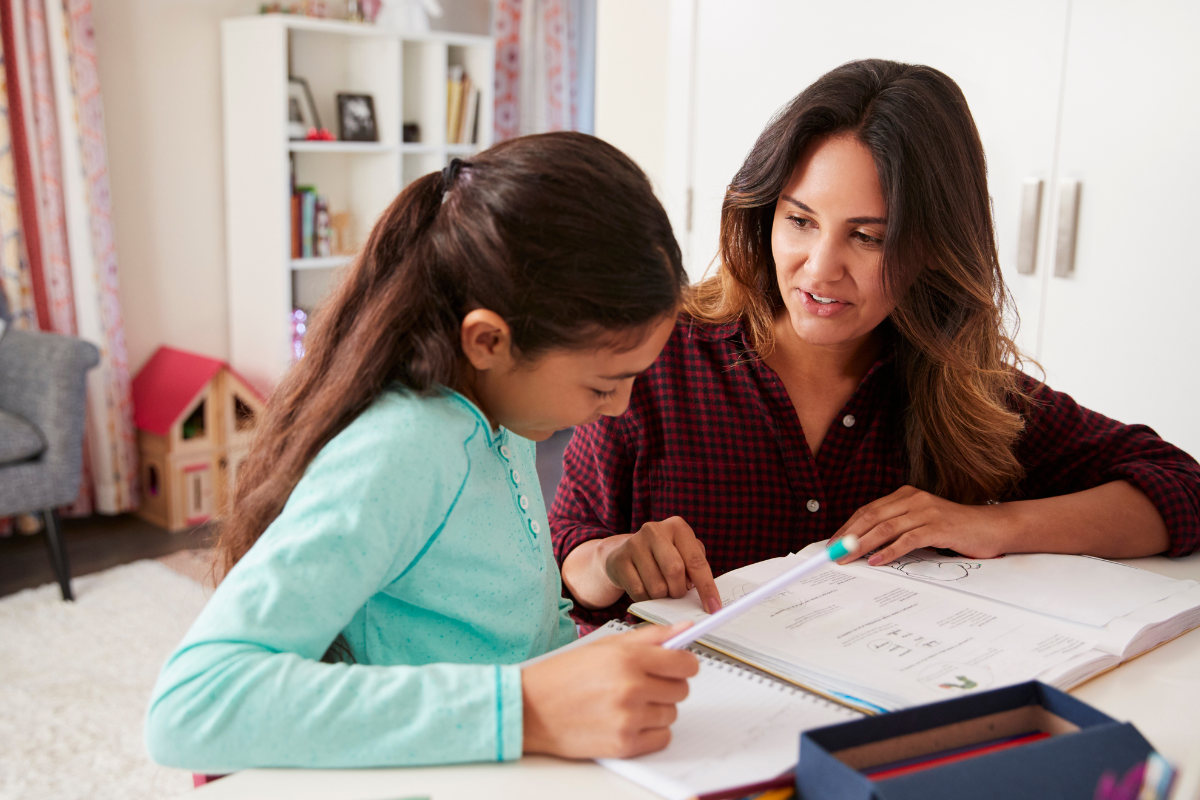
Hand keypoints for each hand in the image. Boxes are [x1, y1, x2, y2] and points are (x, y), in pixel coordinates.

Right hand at [521, 622, 698, 758]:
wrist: (530, 709)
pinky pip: (662, 738)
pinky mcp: (624, 745)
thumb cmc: (564, 675)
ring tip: (628, 703)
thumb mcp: (604, 646)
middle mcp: (631, 687)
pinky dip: (651, 732)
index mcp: (628, 658)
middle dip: (668, 686)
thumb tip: (686, 630)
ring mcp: (628, 718)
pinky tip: (627, 721)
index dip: (685, 664)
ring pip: (671, 714)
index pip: (685, 663)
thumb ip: (649, 636)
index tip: (679, 666)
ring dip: (657, 709)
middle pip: (681, 690)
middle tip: (644, 684)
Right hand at [605, 516, 721, 613]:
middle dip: (679, 591)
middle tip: (677, 594)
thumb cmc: (661, 556)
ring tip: (660, 589)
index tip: (714, 607)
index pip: (696, 561)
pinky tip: (646, 590)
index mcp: (677, 527)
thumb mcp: (682, 553)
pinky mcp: (619, 560)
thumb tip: (707, 596)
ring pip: (657, 586)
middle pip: (675, 571)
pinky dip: (647, 599)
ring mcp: (634, 543)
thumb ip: (695, 569)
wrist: (623, 553)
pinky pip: (639, 592)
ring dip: (662, 597)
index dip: (707, 587)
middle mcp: (655, 530)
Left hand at [831, 486, 1009, 565]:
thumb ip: (897, 528)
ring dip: (863, 544)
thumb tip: (865, 545)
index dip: (848, 526)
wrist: (991, 527)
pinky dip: (889, 551)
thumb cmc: (953, 529)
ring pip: (886, 527)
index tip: (832, 543)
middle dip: (849, 536)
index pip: (868, 510)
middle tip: (833, 553)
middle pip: (872, 516)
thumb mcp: (921, 523)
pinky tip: (877, 561)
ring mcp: (926, 511)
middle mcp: (913, 499)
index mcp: (905, 495)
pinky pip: (908, 539)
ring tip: (847, 558)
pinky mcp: (939, 527)